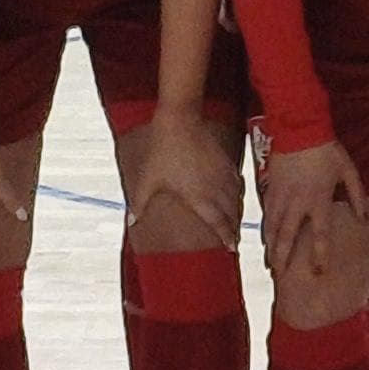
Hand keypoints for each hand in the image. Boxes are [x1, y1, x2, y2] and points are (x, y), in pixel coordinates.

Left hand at [124, 106, 245, 247]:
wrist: (180, 121)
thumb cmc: (163, 152)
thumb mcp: (148, 181)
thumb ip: (140, 204)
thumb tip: (131, 222)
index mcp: (200, 199)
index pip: (219, 224)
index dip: (227, 238)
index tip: (231, 249)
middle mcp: (216, 190)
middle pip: (232, 215)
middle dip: (234, 230)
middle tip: (234, 242)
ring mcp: (223, 175)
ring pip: (236, 200)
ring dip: (237, 213)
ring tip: (235, 223)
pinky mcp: (226, 162)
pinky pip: (236, 183)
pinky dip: (236, 194)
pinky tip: (233, 196)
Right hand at [257, 138, 368, 276]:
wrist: (299, 127)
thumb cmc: (327, 149)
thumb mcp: (348, 171)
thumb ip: (356, 196)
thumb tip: (362, 218)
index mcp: (318, 201)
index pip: (319, 236)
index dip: (319, 256)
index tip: (318, 272)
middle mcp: (297, 204)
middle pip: (287, 238)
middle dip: (282, 259)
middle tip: (278, 275)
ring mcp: (280, 196)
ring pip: (272, 228)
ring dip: (270, 246)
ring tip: (269, 261)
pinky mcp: (270, 186)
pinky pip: (266, 212)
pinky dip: (265, 227)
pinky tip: (264, 236)